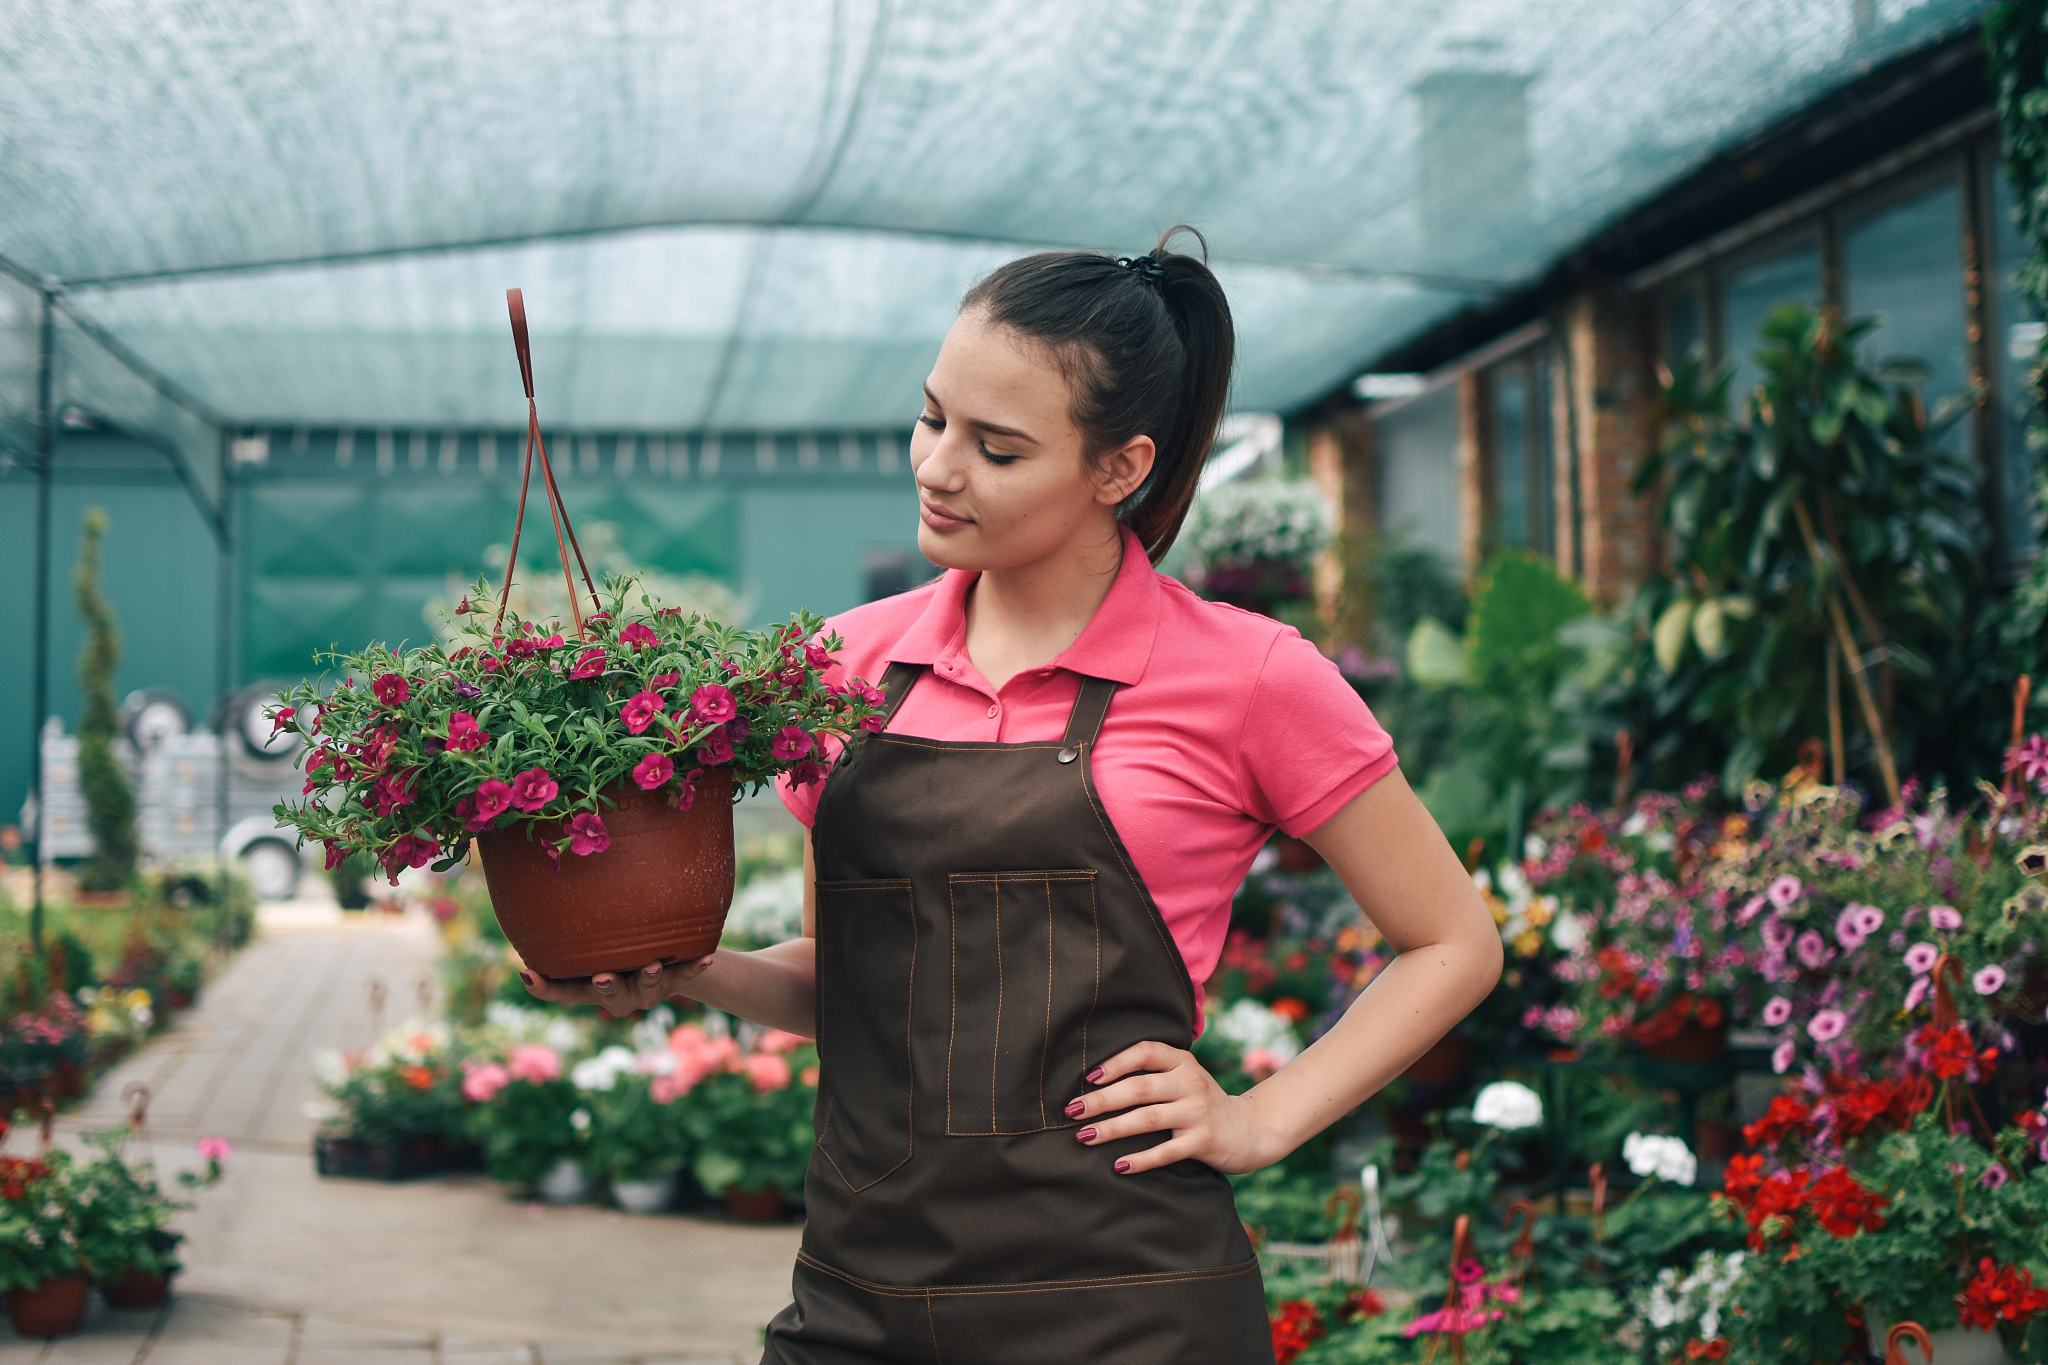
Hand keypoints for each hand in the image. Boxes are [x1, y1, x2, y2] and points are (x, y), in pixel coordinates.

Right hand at [520, 955, 714, 1018]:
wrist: (669, 965)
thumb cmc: (618, 953)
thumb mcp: (593, 948)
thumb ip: (575, 938)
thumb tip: (538, 903)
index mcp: (593, 987)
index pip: (564, 991)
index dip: (546, 988)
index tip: (529, 974)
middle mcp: (620, 994)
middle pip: (609, 995)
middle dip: (606, 987)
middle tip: (602, 977)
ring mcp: (648, 991)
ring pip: (648, 987)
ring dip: (650, 977)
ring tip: (654, 965)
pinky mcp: (674, 981)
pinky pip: (685, 975)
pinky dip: (695, 967)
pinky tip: (708, 958)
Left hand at [1063, 1040, 1275, 1175]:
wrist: (1250, 1129)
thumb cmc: (1202, 1102)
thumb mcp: (1184, 1078)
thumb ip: (1152, 1073)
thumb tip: (1094, 1081)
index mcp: (1183, 1062)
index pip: (1145, 1052)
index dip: (1115, 1062)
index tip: (1088, 1078)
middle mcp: (1191, 1082)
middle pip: (1139, 1088)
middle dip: (1100, 1100)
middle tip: (1071, 1111)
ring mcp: (1198, 1112)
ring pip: (1147, 1119)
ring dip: (1112, 1129)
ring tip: (1083, 1137)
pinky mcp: (1204, 1141)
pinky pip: (1167, 1151)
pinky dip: (1141, 1159)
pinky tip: (1119, 1165)